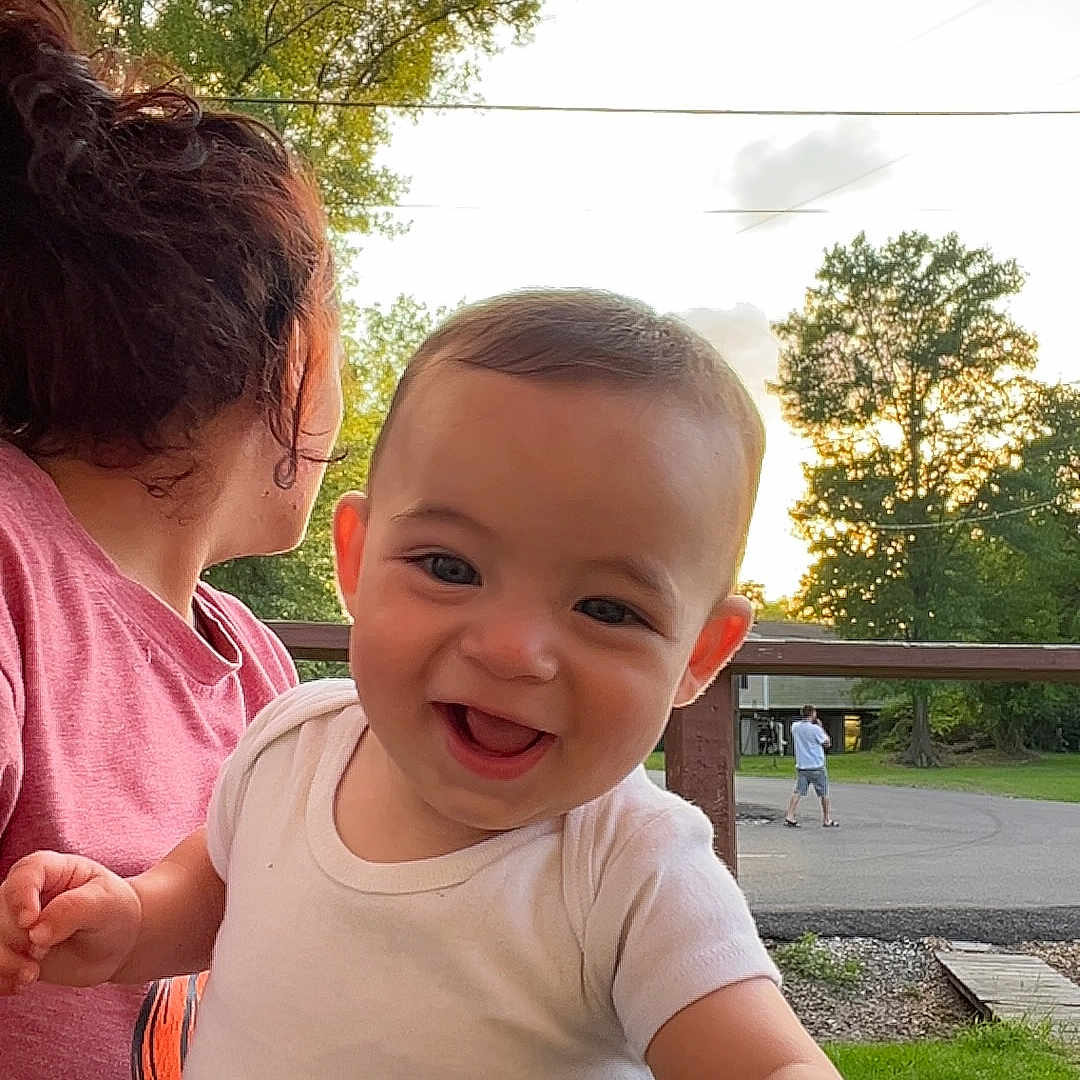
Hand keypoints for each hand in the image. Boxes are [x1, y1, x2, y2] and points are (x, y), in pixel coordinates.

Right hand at [0, 851, 140, 992]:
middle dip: (14, 939)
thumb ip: (73, 910)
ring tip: (31, 975)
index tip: (30, 921)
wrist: (117, 943)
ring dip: (3, 962)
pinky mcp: (11, 951)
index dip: (21, 897)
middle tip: (41, 954)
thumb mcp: (106, 904)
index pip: (24, 873)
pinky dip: (0, 978)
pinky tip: (21, 984)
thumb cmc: (114, 912)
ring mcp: (14, 924)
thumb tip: (35, 932)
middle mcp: (25, 894)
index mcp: (51, 870)